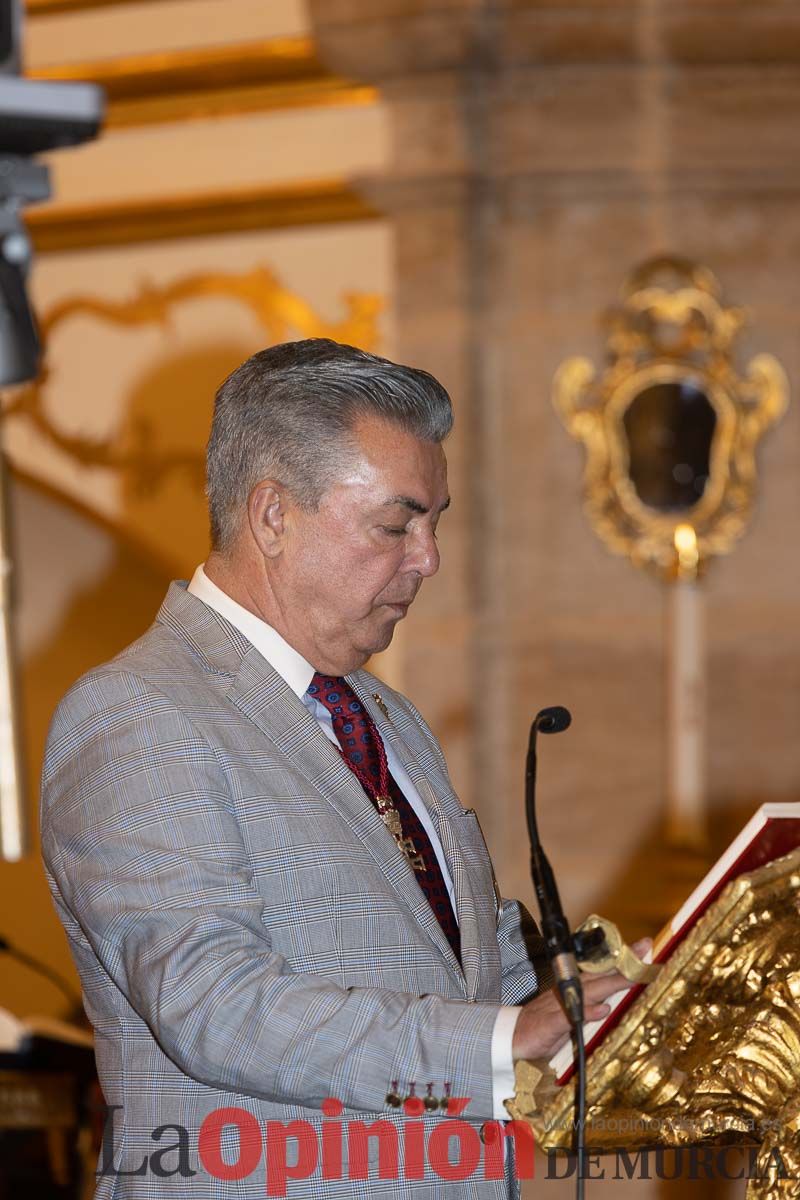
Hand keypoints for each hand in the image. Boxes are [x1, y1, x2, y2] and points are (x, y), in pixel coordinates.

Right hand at [512, 937, 651, 1062]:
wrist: (511, 1036)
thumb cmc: (543, 1026)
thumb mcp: (570, 1016)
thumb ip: (588, 1010)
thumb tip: (608, 1006)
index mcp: (575, 989)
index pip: (603, 972)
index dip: (623, 960)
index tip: (644, 948)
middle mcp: (570, 990)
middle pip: (601, 975)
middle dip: (624, 963)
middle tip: (645, 948)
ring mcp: (561, 1004)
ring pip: (590, 990)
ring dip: (611, 982)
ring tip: (632, 976)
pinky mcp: (552, 1022)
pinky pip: (571, 1015)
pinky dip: (586, 1011)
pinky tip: (601, 1009)